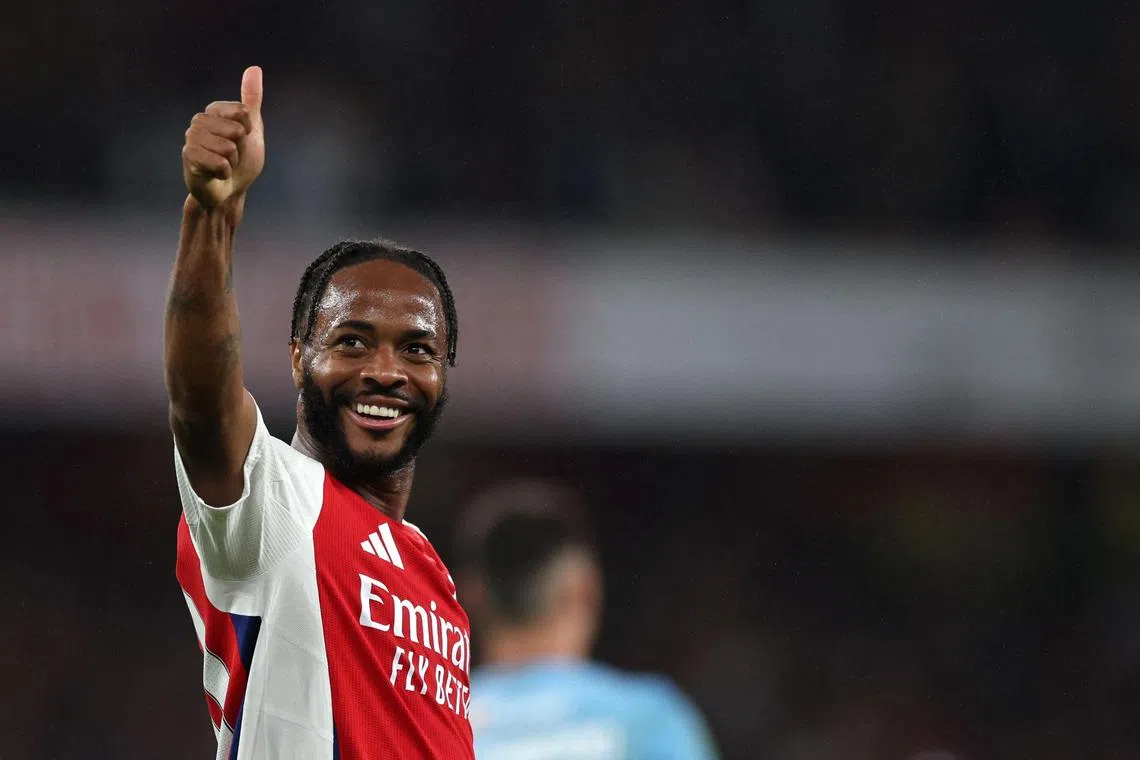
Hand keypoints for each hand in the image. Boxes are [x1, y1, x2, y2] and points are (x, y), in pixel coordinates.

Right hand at [182, 66, 264, 207]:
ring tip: (224, 165)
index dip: (249, 131)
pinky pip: (219, 162)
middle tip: (232, 157)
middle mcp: (200, 120)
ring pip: (228, 148)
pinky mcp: (188, 156)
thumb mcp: (252, 129)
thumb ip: (252, 99)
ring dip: (233, 163)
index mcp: (215, 110)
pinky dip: (225, 172)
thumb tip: (254, 68)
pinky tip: (217, 174)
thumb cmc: (241, 161)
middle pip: (237, 131)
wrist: (229, 191)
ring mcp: (192, 137)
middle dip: (241, 150)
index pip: (243, 113)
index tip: (242, 139)